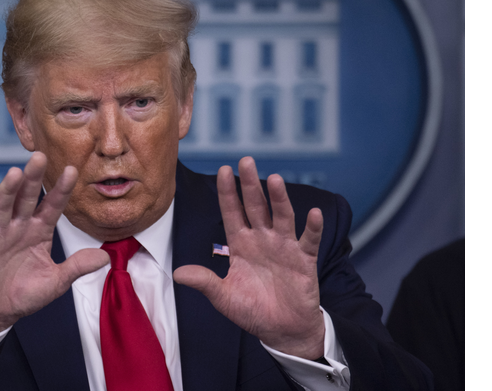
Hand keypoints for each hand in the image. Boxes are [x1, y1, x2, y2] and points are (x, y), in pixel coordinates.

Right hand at [0, 151, 109, 347]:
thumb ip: (77, 267)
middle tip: (39, 156)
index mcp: (39, 231)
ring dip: (8, 191)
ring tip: (14, 173)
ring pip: (2, 208)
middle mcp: (19, 227)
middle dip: (34, 179)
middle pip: (27, 198)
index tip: (73, 170)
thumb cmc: (25, 294)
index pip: (53, 206)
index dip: (62, 189)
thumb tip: (106, 257)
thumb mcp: (56, 282)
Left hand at [173, 157, 324, 358]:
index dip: (228, 193)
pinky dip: (313, 228)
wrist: (282, 331)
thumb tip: (178, 273)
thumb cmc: (252, 311)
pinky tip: (314, 214)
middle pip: (255, 207)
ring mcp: (284, 248)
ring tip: (275, 179)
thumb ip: (205, 282)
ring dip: (279, 199)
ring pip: (281, 217)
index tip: (223, 170)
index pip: (232, 212)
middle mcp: (262, 240)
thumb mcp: (223, 297)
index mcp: (241, 245)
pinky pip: (309, 241)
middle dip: (250, 185)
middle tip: (246, 160)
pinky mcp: (304, 261)